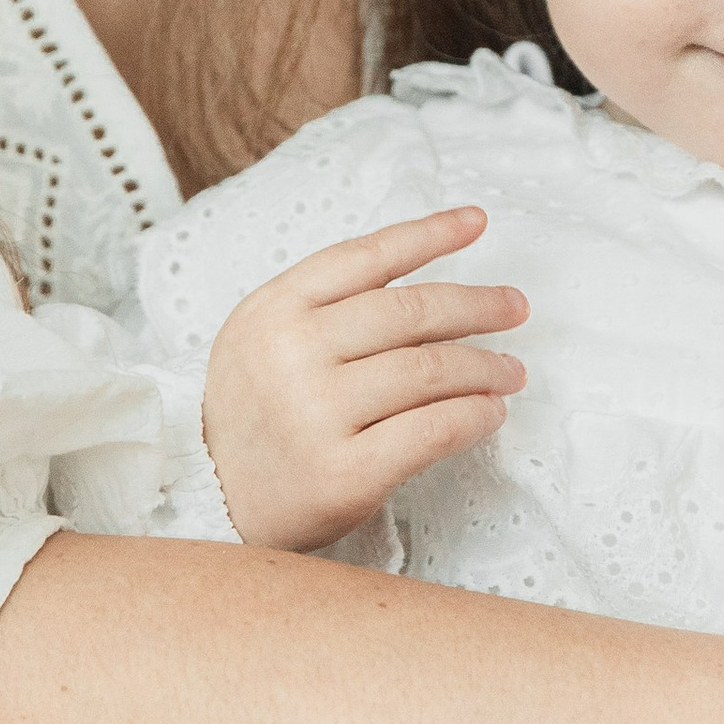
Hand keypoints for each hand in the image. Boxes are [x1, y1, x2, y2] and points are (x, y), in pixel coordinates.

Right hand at [201, 207, 527, 552]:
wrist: (208, 501)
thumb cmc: (253, 415)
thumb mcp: (261, 339)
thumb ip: (325, 307)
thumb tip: (428, 286)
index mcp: (273, 309)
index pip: (365, 257)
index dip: (427, 235)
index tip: (476, 222)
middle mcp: (292, 353)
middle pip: (410, 312)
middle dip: (477, 305)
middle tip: (515, 307)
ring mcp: (316, 414)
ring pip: (429, 370)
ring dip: (485, 367)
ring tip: (511, 371)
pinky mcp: (344, 473)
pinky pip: (432, 430)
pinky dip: (474, 416)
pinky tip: (491, 413)